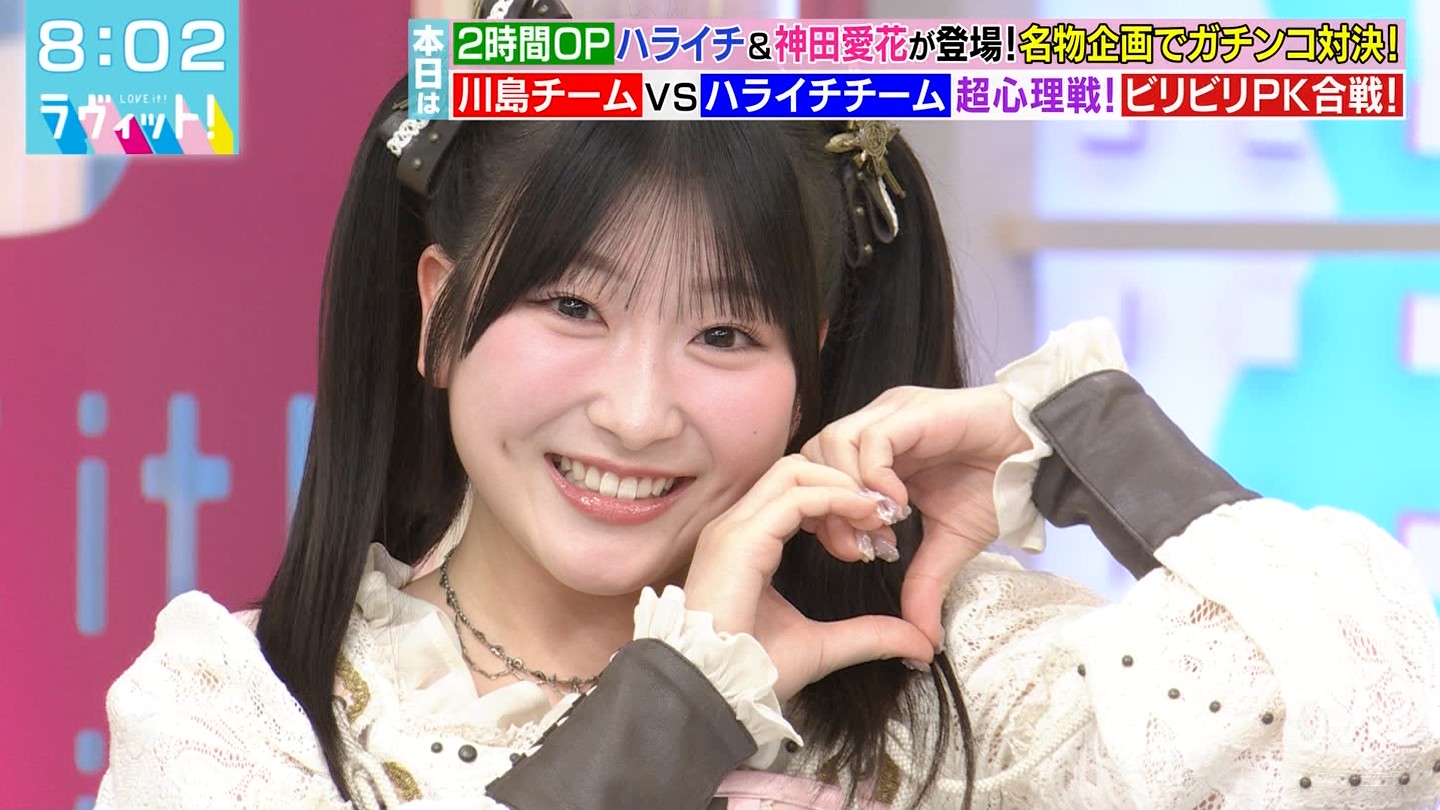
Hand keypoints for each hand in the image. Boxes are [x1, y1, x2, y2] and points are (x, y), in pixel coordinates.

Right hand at [683, 455, 935, 701]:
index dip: (838, 498)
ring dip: (843, 485)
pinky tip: (863, 515)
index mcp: (747, 543)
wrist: (718, 691)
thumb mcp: (825, 646)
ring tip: (876, 513)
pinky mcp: (740, 539)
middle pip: (794, 469)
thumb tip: (918, 642)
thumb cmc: (754, 671)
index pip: (793, 491)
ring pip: (794, 472)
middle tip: (882, 513)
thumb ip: (869, 634)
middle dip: (843, 482)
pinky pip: (796, 497)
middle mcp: (736, 526)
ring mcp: (734, 529)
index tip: (876, 526)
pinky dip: (836, 498)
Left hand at [800, 384, 1030, 648]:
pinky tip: (900, 507)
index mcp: (874, 454)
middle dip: (827, 509)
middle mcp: (874, 427)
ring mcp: (891, 414)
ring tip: (882, 527)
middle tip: (861, 547)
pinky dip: (875, 477)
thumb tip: (921, 641)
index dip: (822, 516)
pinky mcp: (913, 411)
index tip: (855, 553)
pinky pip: (872, 440)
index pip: (816, 476)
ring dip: (848, 494)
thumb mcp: (950, 543)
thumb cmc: (995, 485)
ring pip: (833, 443)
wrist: (1042, 453)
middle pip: (812, 459)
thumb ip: (924, 582)